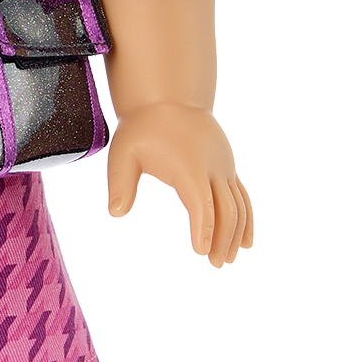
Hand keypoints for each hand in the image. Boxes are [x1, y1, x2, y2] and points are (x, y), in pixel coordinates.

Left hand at [106, 102, 253, 267]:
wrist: (169, 98)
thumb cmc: (144, 128)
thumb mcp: (123, 152)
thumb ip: (120, 183)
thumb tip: (116, 212)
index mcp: (189, 167)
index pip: (202, 204)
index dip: (204, 229)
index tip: (201, 251)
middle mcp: (212, 168)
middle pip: (227, 210)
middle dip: (223, 239)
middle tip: (216, 263)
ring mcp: (223, 167)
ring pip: (239, 205)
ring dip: (237, 234)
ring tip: (229, 258)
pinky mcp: (227, 167)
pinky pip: (243, 197)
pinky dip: (247, 219)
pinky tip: (245, 240)